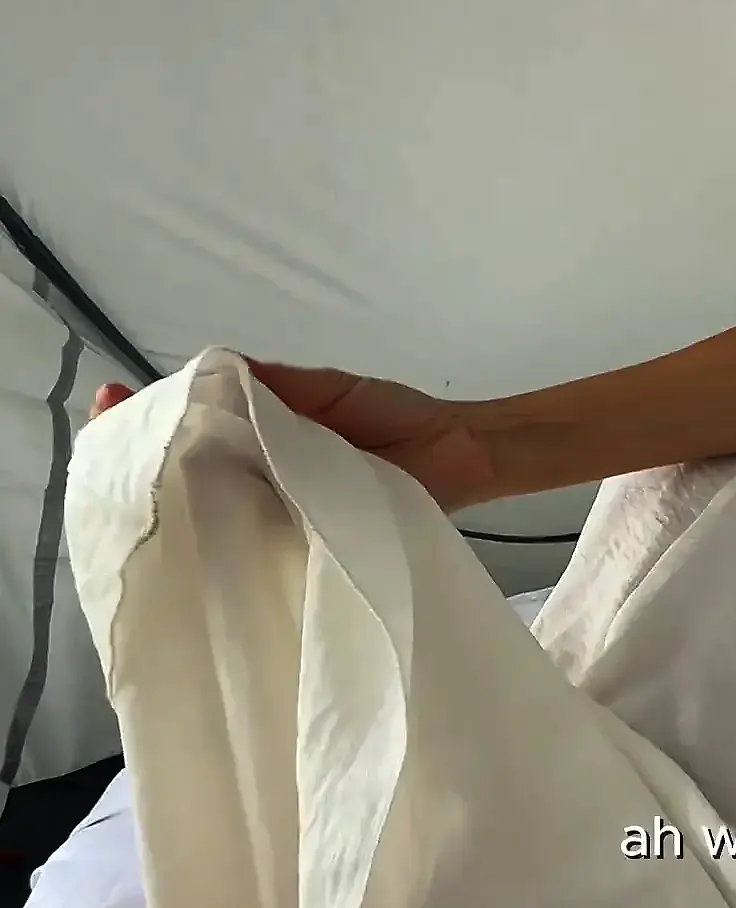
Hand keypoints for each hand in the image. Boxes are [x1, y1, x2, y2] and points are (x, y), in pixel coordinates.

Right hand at [88, 362, 495, 510]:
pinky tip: (193, 534)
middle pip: (187, 468)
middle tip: (102, 448)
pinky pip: (260, 539)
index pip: (190, 422)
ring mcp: (279, 507)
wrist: (461, 454)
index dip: (147, 414)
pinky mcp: (305, 539)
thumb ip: (279, 385)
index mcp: (260, 430)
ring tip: (129, 490)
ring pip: (215, 506)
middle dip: (142, 458)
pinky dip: (229, 537)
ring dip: (175, 500)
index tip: (111, 400)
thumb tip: (214, 368)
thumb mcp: (331, 389)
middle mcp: (259, 471)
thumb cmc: (399, 416)